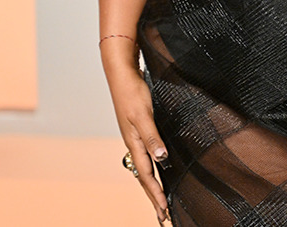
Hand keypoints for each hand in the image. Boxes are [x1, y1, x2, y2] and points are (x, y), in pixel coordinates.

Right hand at [105, 60, 170, 221]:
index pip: (147, 174)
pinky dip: (152, 168)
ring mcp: (135, 136)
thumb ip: (152, 136)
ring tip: (160, 200)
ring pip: (145, 167)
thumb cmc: (133, 92)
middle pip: (144, 176)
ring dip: (153, 185)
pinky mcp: (138, 128)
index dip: (156, 193)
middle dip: (154, 196)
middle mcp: (134, 143)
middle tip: (163, 216)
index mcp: (134, 143)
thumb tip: (161, 158)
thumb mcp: (143, 114)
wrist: (122, 74)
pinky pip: (145, 155)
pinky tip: (157, 167)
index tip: (165, 211)